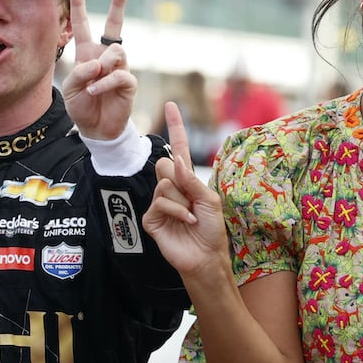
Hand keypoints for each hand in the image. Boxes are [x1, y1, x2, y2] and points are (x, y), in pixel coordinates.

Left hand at [61, 0, 135, 139]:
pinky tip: (95, 90)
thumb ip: (79, 73)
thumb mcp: (71, 88)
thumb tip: (96, 64)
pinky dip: (104, 83)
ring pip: (116, 51)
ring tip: (92, 83)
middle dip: (118, 4)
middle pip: (114, 25)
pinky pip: (119, 74)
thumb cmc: (82, 105)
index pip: (83, 26)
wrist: (95, 128)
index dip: (79, 6)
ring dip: (102, 65)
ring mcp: (119, 67)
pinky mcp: (128, 82)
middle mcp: (105, 56)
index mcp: (87, 53)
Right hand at [142, 102, 231, 282]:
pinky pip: (160, 202)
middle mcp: (171, 188)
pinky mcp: (151, 218)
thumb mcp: (210, 199)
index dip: (175, 128)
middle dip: (181, 180)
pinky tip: (185, 222)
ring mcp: (159, 203)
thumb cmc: (212, 230)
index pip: (178, 149)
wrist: (205, 257)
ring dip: (183, 202)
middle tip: (191, 200)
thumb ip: (192, 180)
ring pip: (165, 185)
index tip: (171, 106)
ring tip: (191, 217)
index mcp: (187, 181)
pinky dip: (177, 212)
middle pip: (165, 165)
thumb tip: (175, 161)